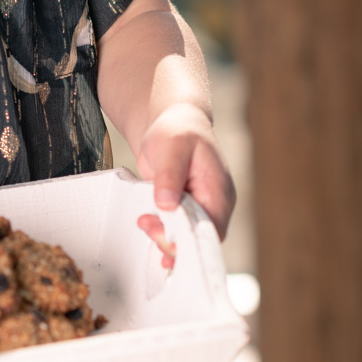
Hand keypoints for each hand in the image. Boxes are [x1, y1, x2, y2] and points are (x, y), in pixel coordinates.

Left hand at [135, 102, 235, 265]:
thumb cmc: (178, 130)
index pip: (212, 228)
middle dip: (172, 239)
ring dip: (164, 237)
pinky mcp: (184, 209)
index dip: (189, 238)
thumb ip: (169, 175)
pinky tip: (149, 231)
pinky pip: (177, 229)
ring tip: (144, 223)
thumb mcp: (171, 147)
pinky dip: (163, 232)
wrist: (173, 123)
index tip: (162, 233)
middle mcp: (213, 203)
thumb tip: (167, 204)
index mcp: (218, 190)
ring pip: (186, 236)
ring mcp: (199, 207)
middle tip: (147, 225)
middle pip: (199, 237)